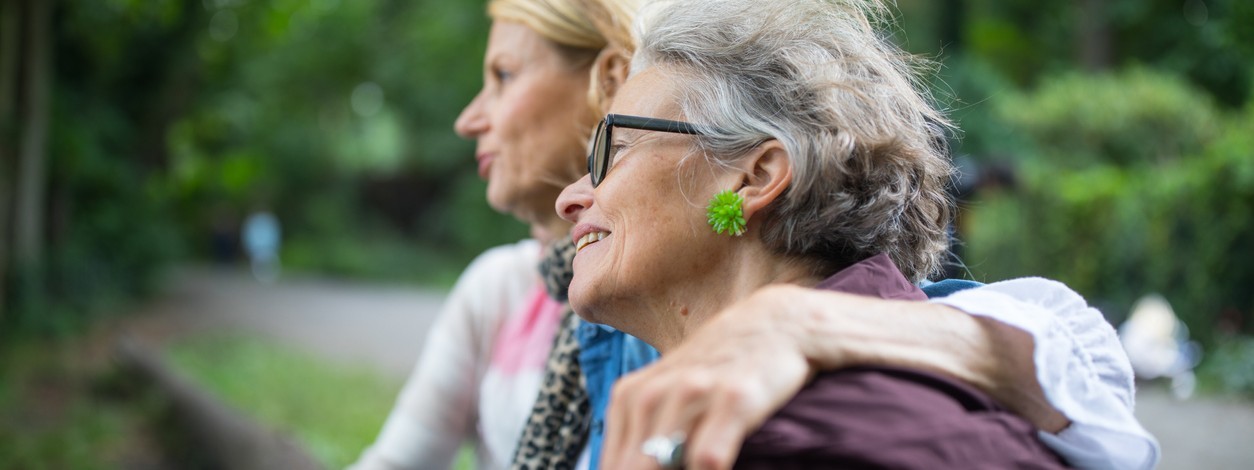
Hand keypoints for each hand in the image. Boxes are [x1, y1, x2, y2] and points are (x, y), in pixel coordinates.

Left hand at [599, 285, 813, 469]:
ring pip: (661, 466)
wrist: (777, 325)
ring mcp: (693, 395)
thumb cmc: (719, 369)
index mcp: (631, 397)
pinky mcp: (734, 400)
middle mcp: (655, 395)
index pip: (612, 467)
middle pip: (631, 469)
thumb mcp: (668, 393)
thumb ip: (641, 436)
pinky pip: (708, 459)